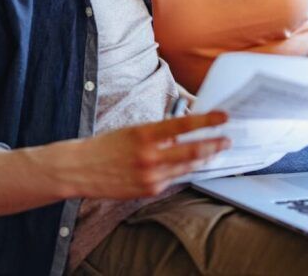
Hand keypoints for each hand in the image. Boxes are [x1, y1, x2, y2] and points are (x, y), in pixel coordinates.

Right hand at [53, 111, 229, 199]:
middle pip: (193, 151)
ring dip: (203, 159)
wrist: (81, 169)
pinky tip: (186, 165)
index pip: (183, 125)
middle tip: (227, 140)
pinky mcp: (149, 190)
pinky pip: (173, 179)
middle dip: (214, 145)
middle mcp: (150, 156)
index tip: (223, 117)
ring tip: (213, 151)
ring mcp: (151, 176)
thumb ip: (158, 134)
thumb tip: (182, 135)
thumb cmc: (106, 146)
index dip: (207, 121)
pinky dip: (181, 171)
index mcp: (144, 134)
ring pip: (187, 167)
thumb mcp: (132, 131)